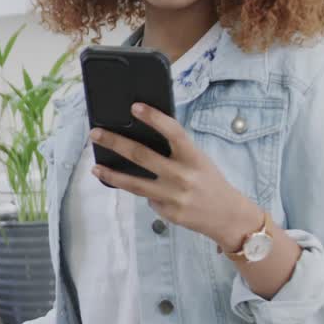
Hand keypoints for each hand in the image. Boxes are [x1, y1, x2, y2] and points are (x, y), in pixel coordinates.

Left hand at [90, 102, 262, 251]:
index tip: (134, 107)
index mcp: (194, 157)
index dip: (154, 118)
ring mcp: (174, 196)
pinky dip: (142, 191)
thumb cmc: (209, 181)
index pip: (174, 132)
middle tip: (95, 133)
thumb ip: (175, 151)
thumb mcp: (199, 160)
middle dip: (115, 142)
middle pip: (142, 156)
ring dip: (111, 175)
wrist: (228, 217)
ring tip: (95, 168)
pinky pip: (147, 198)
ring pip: (135, 184)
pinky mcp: (168, 212)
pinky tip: (141, 190)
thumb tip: (140, 138)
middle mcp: (183, 176)